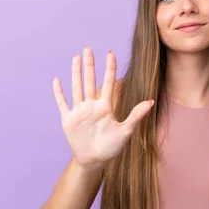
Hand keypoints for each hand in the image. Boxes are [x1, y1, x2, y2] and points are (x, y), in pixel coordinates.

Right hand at [52, 47, 153, 166]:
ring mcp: (79, 111)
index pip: (108, 83)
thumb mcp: (125, 131)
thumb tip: (151, 102)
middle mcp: (92, 106)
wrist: (95, 160)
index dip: (109, 68)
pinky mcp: (68, 119)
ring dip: (75, 73)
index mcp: (105, 107)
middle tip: (88, 48)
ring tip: (76, 57)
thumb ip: (136, 116)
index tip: (110, 52)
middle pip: (90, 81)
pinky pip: (62, 103)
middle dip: (89, 65)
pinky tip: (56, 80)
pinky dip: (59, 93)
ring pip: (76, 88)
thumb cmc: (111, 147)